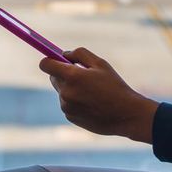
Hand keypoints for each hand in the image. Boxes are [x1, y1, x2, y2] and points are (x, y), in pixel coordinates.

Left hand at [38, 47, 158, 141]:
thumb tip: (64, 54)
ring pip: (61, 91)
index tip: (56, 60)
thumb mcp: (100, 63)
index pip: (46, 65)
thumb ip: (79, 54)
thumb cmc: (114, 86)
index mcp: (72, 76)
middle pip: (53, 77)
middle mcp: (66, 92)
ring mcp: (67, 107)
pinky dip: (75, 101)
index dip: (49, 60)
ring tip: (92, 92)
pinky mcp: (70, 117)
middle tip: (81, 73)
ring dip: (71, 88)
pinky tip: (92, 103)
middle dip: (63, 73)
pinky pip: (67, 104)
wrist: (126, 115)